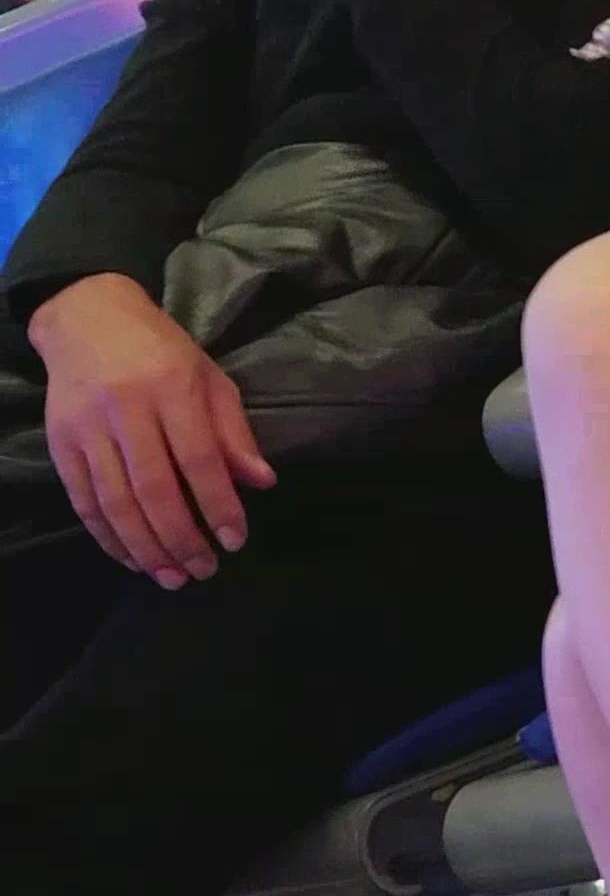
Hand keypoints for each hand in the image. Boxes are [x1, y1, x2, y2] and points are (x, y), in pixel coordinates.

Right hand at [27, 274, 275, 584]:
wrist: (87, 318)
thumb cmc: (160, 350)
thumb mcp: (208, 378)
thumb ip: (234, 432)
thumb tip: (262, 483)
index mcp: (171, 385)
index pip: (199, 459)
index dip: (219, 506)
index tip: (235, 541)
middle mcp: (125, 407)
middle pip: (154, 489)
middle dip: (182, 539)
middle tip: (204, 571)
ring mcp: (87, 426)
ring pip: (116, 501)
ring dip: (146, 548)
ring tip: (171, 577)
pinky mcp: (60, 442)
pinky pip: (84, 501)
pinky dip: (108, 537)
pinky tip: (133, 558)